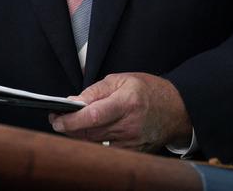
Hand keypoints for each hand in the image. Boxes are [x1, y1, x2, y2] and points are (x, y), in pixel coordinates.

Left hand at [48, 73, 190, 150]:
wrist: (176, 109)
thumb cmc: (149, 91)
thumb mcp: (121, 80)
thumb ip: (95, 91)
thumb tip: (73, 102)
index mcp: (126, 102)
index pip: (93, 115)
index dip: (71, 120)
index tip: (56, 118)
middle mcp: (129, 125)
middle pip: (90, 133)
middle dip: (69, 128)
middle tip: (57, 120)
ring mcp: (132, 142)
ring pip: (95, 144)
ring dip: (78, 136)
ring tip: (70, 125)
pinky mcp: (134, 152)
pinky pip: (106, 150)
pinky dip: (94, 143)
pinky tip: (88, 134)